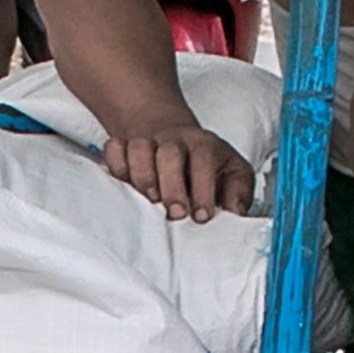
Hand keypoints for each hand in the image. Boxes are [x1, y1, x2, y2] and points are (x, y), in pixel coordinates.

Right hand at [110, 123, 256, 220]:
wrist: (175, 136)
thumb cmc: (207, 165)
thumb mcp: (234, 172)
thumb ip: (239, 192)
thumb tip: (237, 212)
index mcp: (204, 146)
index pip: (204, 160)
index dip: (203, 189)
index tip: (201, 216)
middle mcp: (175, 140)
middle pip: (170, 154)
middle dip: (172, 187)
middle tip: (175, 214)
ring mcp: (148, 141)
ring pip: (139, 148)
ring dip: (142, 177)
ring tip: (149, 201)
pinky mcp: (126, 145)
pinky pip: (114, 148)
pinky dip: (116, 166)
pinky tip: (124, 185)